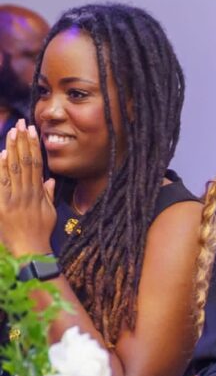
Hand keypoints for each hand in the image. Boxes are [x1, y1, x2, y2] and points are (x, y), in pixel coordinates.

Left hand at [0, 120, 55, 254]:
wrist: (29, 250)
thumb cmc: (40, 233)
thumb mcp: (50, 213)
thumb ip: (49, 195)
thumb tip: (50, 179)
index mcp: (38, 193)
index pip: (36, 164)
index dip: (34, 146)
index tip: (32, 131)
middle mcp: (26, 193)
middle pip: (25, 162)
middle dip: (22, 142)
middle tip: (21, 124)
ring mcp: (13, 199)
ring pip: (14, 169)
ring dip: (12, 150)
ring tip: (12, 132)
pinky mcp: (2, 206)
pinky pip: (2, 184)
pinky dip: (2, 169)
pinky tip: (2, 155)